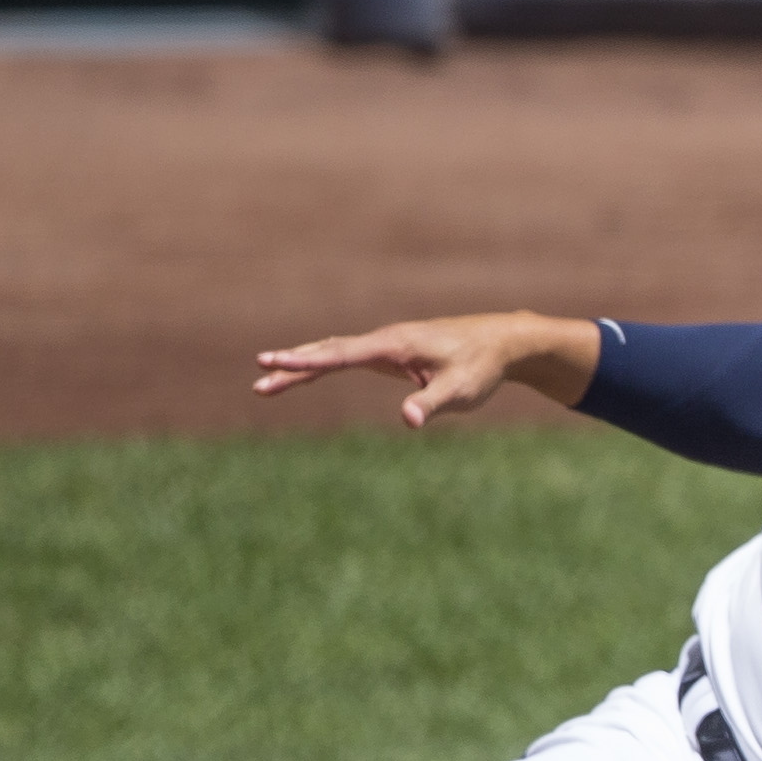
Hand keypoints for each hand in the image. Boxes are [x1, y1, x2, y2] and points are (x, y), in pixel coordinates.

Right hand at [252, 312, 600, 428]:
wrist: (502, 343)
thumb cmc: (481, 368)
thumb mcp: (460, 392)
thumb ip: (431, 404)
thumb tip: (408, 420)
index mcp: (394, 345)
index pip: (340, 354)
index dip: (306, 361)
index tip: (274, 361)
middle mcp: (384, 340)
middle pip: (328, 351)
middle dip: (293, 365)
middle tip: (258, 379)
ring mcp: (386, 346)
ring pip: (334, 353)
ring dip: (302, 366)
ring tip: (267, 383)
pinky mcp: (392, 354)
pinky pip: (348, 358)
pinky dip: (323, 365)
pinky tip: (305, 374)